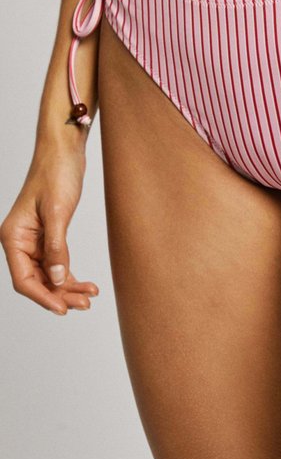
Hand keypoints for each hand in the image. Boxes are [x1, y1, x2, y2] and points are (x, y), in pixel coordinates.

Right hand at [1, 145, 98, 314]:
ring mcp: (35, 240)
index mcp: (14, 237)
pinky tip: (87, 285)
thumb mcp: (58, 212)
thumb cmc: (56, 173)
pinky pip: (58, 263)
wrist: (65, 150)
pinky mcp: (50, 235)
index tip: (62, 309)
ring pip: (50, 275)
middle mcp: (21, 241)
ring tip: (89, 298)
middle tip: (84, 305)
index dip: (43, 296)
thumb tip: (58, 279)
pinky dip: (71, 275)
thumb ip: (57, 247)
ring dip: (68, 288)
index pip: (24, 279)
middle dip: (60, 295)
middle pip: (38, 280)